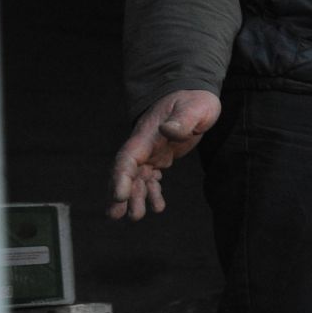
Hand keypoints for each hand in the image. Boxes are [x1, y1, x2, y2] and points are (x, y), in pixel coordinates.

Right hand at [109, 89, 221, 220]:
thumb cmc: (194, 100)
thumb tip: (169, 130)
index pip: (128, 158)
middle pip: (127, 172)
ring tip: (136, 217)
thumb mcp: (195, 108)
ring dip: (135, 197)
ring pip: (137, 178)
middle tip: (116, 216)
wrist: (194, 95)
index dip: (121, 177)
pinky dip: (151, 192)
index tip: (118, 196)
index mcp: (147, 134)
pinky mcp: (160, 156)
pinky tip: (158, 207)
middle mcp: (144, 145)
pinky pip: (151, 177)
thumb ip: (183, 119)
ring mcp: (151, 151)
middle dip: (120, 194)